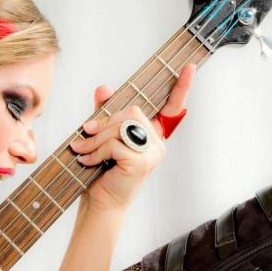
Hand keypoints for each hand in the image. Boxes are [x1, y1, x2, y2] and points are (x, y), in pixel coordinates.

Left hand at [70, 64, 195, 211]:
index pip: (171, 106)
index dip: (180, 86)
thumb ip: (105, 114)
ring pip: (121, 126)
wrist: (99, 203)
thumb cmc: (101, 173)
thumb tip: (103, 88)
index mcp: (150, 134)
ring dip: (96, 138)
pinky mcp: (142, 162)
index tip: (189, 66)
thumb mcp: (101, 138)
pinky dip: (97, 150)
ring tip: (82, 150)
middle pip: (131, 111)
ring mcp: (152, 153)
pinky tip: (89, 161)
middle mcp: (156, 143)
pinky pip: (116, 143)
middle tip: (84, 135)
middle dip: (103, 123)